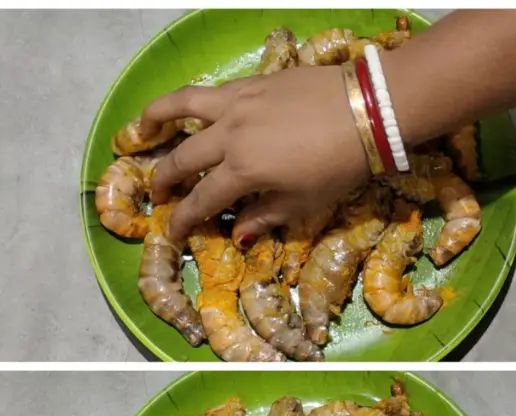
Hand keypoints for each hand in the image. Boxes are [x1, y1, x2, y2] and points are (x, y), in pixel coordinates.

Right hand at [144, 66, 369, 241]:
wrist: (372, 108)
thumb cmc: (342, 163)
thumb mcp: (304, 201)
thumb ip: (264, 215)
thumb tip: (237, 233)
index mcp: (243, 171)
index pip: (201, 200)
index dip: (181, 219)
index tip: (170, 232)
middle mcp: (231, 135)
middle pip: (184, 158)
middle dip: (165, 179)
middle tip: (158, 192)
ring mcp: (239, 104)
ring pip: (183, 106)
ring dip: (157, 117)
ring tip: (143, 127)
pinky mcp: (253, 83)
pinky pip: (213, 93)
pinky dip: (195, 102)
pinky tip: (197, 110)